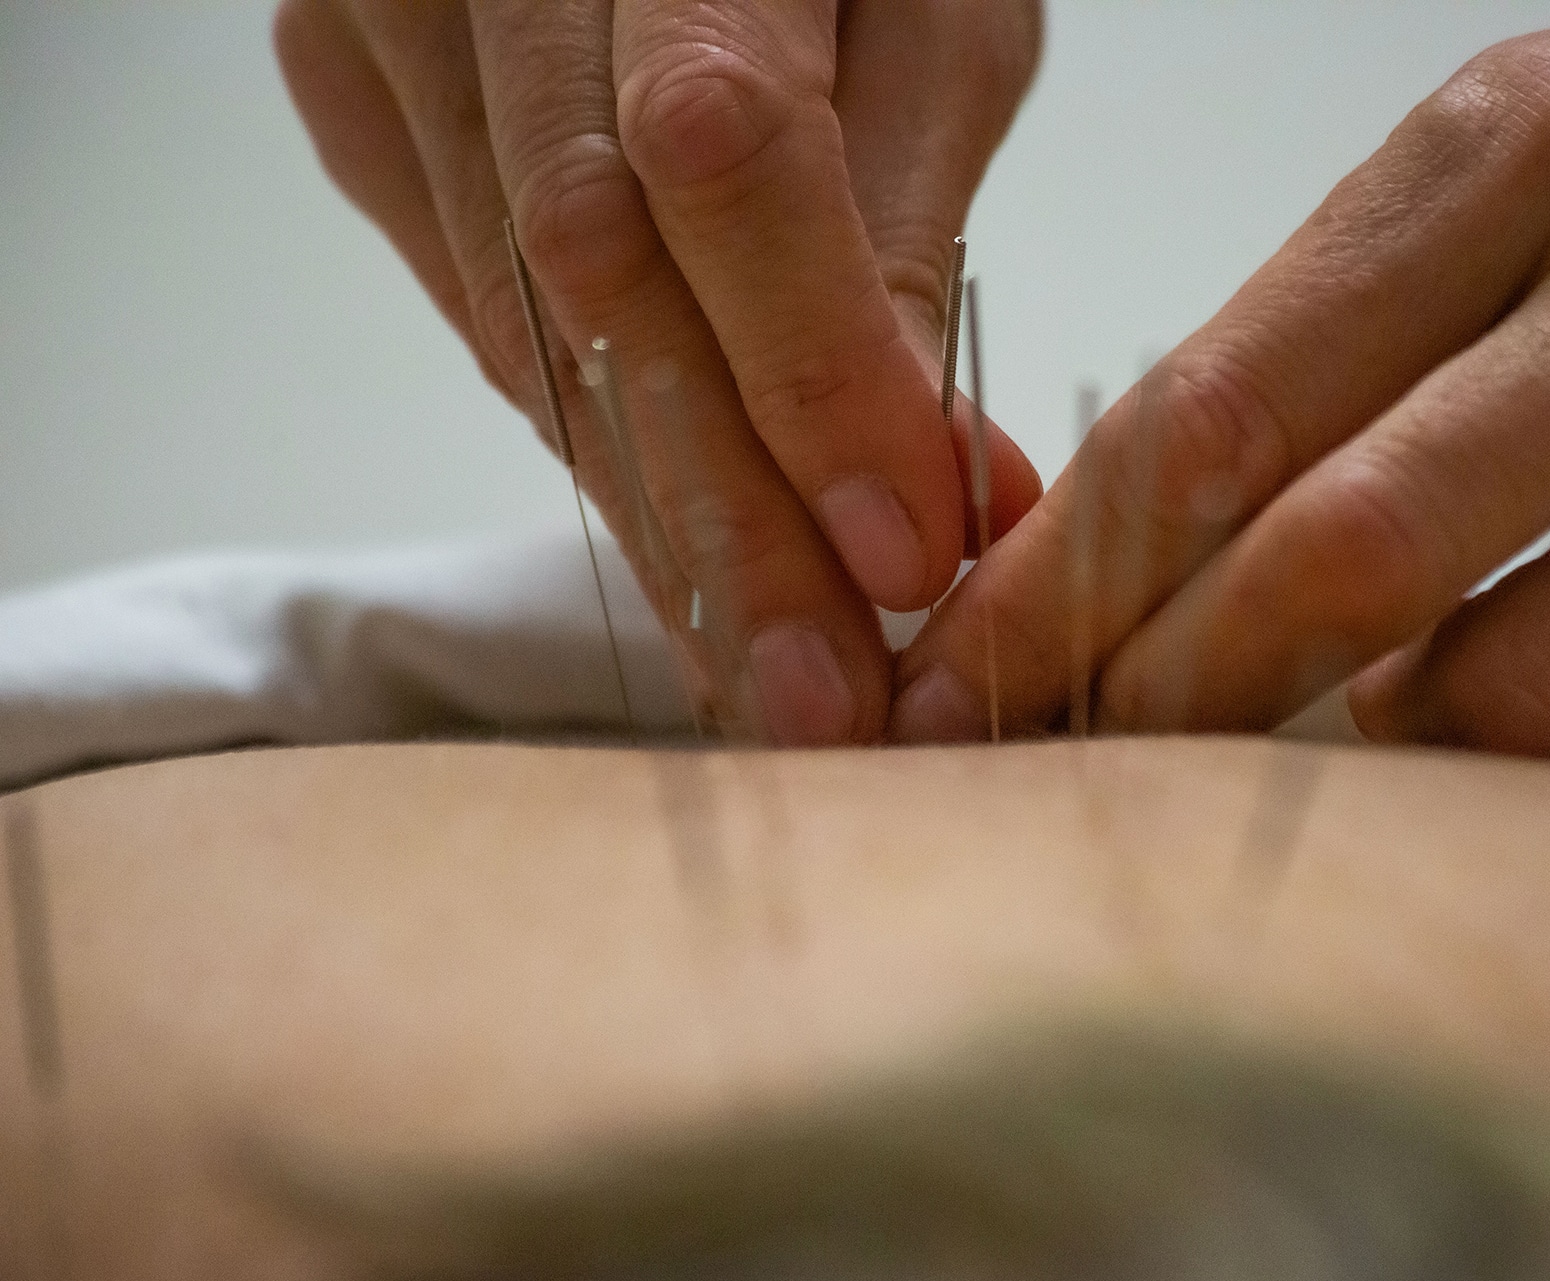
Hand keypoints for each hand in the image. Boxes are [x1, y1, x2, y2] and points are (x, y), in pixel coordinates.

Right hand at [274, 0, 1043, 744]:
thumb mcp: (938, 22)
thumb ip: (911, 234)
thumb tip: (922, 490)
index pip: (720, 156)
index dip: (811, 370)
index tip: (904, 553)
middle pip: (589, 279)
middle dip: (721, 515)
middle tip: (819, 691)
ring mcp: (381, 32)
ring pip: (520, 329)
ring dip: (657, 519)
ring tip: (767, 665)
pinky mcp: (358, 108)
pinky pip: (479, 320)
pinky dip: (596, 448)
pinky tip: (684, 553)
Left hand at [893, 3, 1549, 790]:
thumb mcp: (1510, 183)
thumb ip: (1328, 350)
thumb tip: (1129, 571)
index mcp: (1526, 146)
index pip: (1218, 408)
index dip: (1060, 585)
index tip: (961, 686)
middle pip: (1346, 560)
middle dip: (1176, 703)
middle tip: (1091, 772)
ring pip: (1519, 702)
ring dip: (1383, 764)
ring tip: (1342, 749)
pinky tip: (1527, 755)